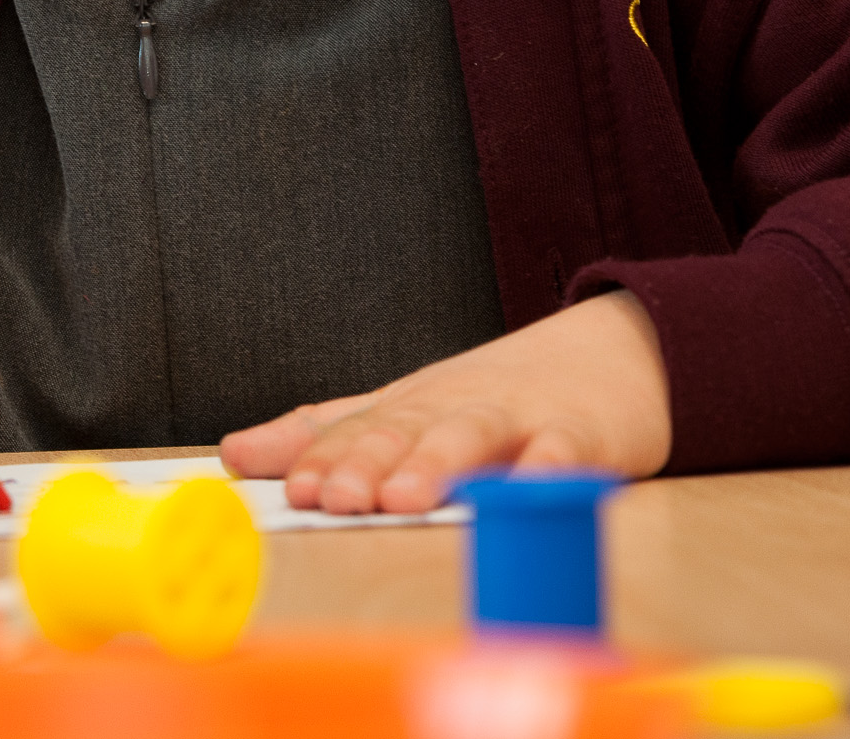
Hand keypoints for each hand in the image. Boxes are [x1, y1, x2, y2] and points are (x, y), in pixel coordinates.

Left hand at [216, 291, 670, 514]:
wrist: (616, 352)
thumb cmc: (496, 397)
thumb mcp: (407, 409)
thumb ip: (324, 433)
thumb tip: (233, 452)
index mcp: (410, 406)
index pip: (356, 428)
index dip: (322, 457)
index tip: (286, 486)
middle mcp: (455, 406)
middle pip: (404, 430)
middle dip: (364, 463)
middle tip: (331, 495)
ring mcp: (519, 416)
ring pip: (472, 437)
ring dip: (437, 464)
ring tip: (404, 497)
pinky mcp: (583, 433)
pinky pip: (562, 452)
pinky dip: (545, 471)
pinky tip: (527, 490)